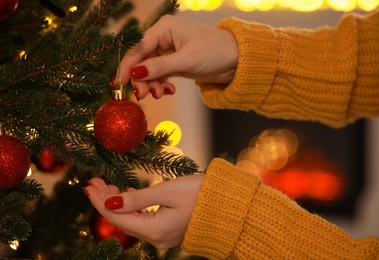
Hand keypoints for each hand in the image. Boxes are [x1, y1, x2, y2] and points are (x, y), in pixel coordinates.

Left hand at [84, 174, 203, 248]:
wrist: (228, 203)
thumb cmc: (200, 193)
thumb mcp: (166, 191)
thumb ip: (136, 199)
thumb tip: (109, 202)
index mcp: (155, 230)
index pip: (116, 217)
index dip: (100, 201)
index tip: (89, 185)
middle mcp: (157, 238)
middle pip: (122, 220)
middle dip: (107, 201)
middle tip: (95, 181)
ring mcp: (163, 236)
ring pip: (132, 220)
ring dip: (119, 203)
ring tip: (109, 185)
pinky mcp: (169, 230)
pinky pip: (144, 221)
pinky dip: (133, 208)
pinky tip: (129, 195)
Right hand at [113, 15, 237, 99]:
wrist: (237, 60)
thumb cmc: (215, 52)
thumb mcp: (186, 60)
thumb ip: (160, 67)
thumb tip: (135, 72)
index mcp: (164, 29)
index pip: (138, 48)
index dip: (127, 66)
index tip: (118, 83)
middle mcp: (164, 38)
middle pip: (142, 61)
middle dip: (142, 79)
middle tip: (143, 96)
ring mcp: (168, 52)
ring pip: (150, 71)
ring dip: (152, 85)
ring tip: (161, 94)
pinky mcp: (174, 64)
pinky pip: (160, 76)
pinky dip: (161, 85)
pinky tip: (168, 91)